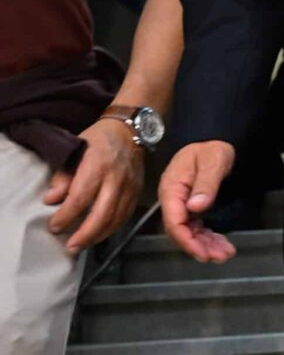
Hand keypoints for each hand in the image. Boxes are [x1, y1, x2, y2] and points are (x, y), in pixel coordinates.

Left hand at [44, 118, 144, 254]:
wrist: (130, 130)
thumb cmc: (97, 139)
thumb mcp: (75, 149)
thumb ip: (63, 175)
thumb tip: (51, 200)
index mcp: (98, 165)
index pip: (80, 197)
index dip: (66, 215)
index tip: (54, 227)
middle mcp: (116, 178)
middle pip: (102, 213)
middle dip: (84, 234)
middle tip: (69, 247)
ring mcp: (130, 186)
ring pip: (116, 218)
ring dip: (98, 235)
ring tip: (82, 245)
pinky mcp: (138, 191)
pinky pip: (126, 215)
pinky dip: (112, 228)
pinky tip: (99, 234)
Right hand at [158, 140, 238, 262]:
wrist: (215, 139)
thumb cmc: (212, 147)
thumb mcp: (212, 160)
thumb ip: (205, 183)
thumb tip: (196, 207)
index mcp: (172, 189)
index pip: (173, 221)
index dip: (186, 240)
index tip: (202, 252)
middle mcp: (174, 199)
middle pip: (181, 231)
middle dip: (199, 247)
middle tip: (218, 256)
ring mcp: (182, 204)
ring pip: (190, 232)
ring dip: (206, 245)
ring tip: (224, 254)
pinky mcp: (192, 206)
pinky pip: (197, 226)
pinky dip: (208, 237)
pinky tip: (219, 244)